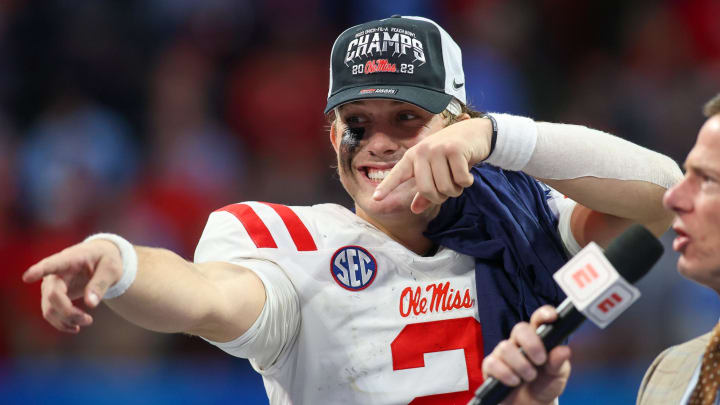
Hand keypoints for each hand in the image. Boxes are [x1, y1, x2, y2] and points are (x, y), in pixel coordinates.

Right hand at [22, 239, 123, 332]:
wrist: (100, 260)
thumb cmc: (106, 260)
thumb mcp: (111, 269)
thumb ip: (101, 284)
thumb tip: (90, 304)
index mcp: (70, 259)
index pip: (51, 264)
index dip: (38, 271)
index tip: (27, 277)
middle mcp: (54, 273)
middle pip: (52, 296)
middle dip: (69, 312)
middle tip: (89, 320)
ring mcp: (50, 285)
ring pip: (49, 309)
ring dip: (66, 320)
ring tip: (87, 321)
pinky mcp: (52, 297)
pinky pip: (50, 313)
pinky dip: (61, 323)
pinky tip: (75, 328)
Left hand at [372, 117, 492, 213]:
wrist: (474, 133)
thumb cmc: (451, 156)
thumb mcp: (435, 171)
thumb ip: (425, 191)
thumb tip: (414, 209)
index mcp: (412, 156)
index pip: (397, 174)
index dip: (386, 187)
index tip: (375, 199)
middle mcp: (422, 151)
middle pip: (427, 190)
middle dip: (441, 197)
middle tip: (450, 188)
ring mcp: (438, 149)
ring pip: (445, 188)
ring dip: (456, 190)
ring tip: (458, 178)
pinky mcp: (455, 149)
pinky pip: (461, 180)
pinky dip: (467, 182)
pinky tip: (468, 172)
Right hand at [481, 305, 571, 404]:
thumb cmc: (543, 385)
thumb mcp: (557, 376)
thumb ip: (559, 363)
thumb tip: (564, 350)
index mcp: (537, 339)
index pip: (538, 320)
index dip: (544, 314)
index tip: (552, 317)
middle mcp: (518, 343)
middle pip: (520, 329)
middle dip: (531, 344)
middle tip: (540, 360)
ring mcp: (503, 353)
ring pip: (506, 348)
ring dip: (520, 365)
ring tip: (529, 377)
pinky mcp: (490, 366)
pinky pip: (492, 363)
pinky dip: (506, 374)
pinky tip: (514, 382)